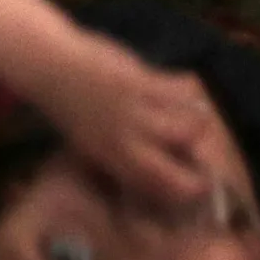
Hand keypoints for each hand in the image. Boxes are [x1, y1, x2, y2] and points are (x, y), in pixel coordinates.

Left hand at [26, 41, 234, 210]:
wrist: (52, 67)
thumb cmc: (71, 108)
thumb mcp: (94, 146)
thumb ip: (125, 159)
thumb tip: (155, 171)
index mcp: (117, 164)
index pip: (166, 192)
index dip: (190, 191)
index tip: (200, 183)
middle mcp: (132, 146)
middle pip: (185, 174)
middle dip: (205, 171)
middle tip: (207, 155)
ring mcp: (139, 114)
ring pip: (193, 127)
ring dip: (198, 122)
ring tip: (192, 114)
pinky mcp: (143, 82)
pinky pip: (182, 89)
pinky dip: (186, 87)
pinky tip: (179, 85)